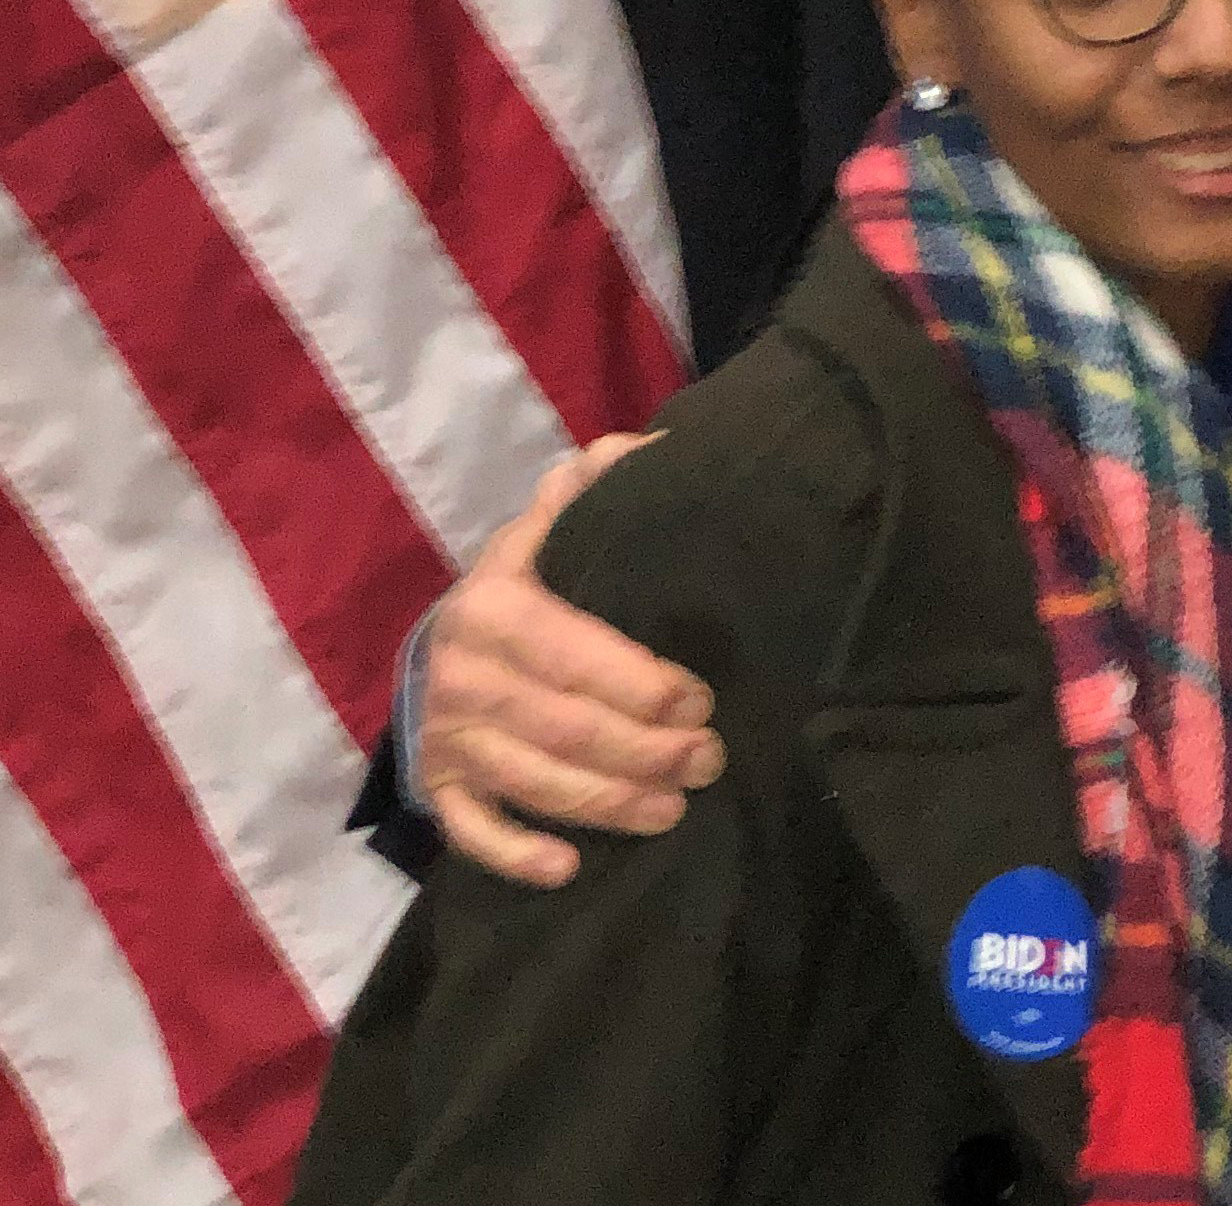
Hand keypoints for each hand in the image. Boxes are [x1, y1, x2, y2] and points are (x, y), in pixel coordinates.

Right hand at [417, 433, 726, 887]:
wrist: (451, 636)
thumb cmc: (536, 582)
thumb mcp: (557, 524)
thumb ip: (597, 485)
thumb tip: (649, 450)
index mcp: (495, 602)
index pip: (574, 652)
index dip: (641, 684)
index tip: (702, 701)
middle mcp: (461, 671)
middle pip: (563, 727)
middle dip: (646, 752)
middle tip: (709, 760)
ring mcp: (445, 733)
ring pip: (533, 781)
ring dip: (609, 804)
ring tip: (674, 808)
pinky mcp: (438, 783)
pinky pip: (471, 830)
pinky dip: (516, 852)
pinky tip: (570, 866)